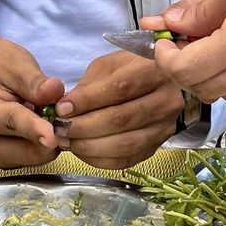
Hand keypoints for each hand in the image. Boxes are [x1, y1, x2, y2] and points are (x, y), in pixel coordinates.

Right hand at [0, 30, 64, 168]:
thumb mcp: (17, 64)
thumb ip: (35, 81)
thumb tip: (55, 91)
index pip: (13, 122)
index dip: (36, 129)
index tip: (53, 136)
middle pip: (26, 149)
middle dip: (50, 133)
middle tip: (60, 110)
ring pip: (33, 157)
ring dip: (47, 139)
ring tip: (43, 112)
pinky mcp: (1, 162)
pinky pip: (32, 159)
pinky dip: (41, 144)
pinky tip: (38, 125)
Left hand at [58, 51, 184, 169]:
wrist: (164, 87)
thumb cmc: (132, 69)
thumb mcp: (111, 65)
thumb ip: (90, 84)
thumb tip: (65, 108)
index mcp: (155, 70)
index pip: (120, 88)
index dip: (89, 100)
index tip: (62, 107)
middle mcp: (166, 100)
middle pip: (122, 119)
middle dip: (84, 126)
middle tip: (59, 128)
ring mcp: (164, 127)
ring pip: (124, 144)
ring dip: (89, 146)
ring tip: (66, 141)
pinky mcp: (157, 146)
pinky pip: (127, 160)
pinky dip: (100, 159)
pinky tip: (82, 151)